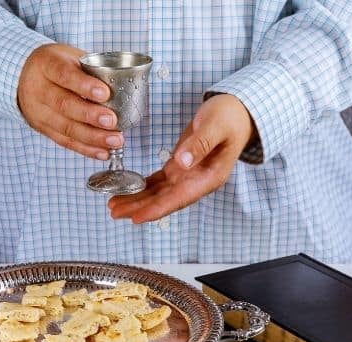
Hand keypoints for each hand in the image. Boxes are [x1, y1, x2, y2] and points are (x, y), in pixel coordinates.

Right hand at [18, 44, 123, 159]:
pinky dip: (86, 149)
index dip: (83, 85)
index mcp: (46, 64)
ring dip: (93, 137)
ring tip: (115, 140)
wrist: (24, 76)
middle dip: (90, 115)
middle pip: (64, 105)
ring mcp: (39, 112)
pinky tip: (103, 152)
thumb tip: (125, 84)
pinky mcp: (43, 129)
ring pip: (66, 127)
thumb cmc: (56, 64)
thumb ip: (91, 68)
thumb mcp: (69, 56)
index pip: (63, 74)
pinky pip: (65, 141)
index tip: (104, 93)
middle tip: (112, 121)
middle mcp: (38, 89)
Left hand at [108, 94, 255, 222]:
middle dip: (140, 208)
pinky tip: (126, 191)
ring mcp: (189, 176)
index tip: (137, 217)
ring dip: (137, 200)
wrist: (237, 112)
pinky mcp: (180, 167)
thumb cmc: (230, 117)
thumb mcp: (215, 125)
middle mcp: (198, 182)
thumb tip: (182, 162)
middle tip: (114, 212)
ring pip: (159, 194)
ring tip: (114, 205)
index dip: (157, 209)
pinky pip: (158, 182)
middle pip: (165, 201)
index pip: (179, 198)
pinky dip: (142, 187)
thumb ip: (200, 144)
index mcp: (209, 177)